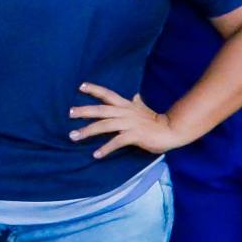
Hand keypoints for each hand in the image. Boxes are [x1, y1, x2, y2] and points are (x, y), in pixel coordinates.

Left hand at [69, 83, 187, 157]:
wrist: (172, 130)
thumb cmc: (157, 122)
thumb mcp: (144, 109)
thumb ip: (137, 103)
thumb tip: (135, 95)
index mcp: (127, 105)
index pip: (108, 94)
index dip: (95, 89)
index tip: (81, 86)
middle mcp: (125, 112)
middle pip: (101, 109)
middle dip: (84, 111)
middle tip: (69, 113)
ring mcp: (129, 124)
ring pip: (104, 125)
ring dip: (88, 131)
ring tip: (74, 136)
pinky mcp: (134, 136)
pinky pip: (116, 142)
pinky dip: (105, 148)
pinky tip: (96, 154)